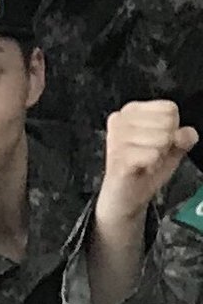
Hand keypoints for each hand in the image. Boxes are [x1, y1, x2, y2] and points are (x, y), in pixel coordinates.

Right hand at [97, 100, 198, 220]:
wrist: (124, 195)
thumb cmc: (143, 168)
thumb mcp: (170, 150)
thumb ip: (183, 138)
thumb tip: (187, 133)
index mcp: (131, 111)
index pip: (168, 108)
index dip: (172, 128)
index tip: (157, 142)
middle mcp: (120, 120)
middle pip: (166, 122)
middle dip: (166, 143)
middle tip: (150, 154)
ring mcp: (116, 137)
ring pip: (161, 138)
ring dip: (158, 155)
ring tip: (145, 161)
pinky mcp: (118, 155)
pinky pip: (152, 154)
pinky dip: (153, 165)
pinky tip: (142, 168)